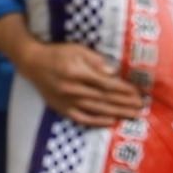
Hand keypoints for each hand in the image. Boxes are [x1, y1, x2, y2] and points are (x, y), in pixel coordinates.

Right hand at [8, 40, 144, 128]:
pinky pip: (82, 118)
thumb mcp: (77, 50)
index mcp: (77, 72)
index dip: (124, 90)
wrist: (32, 63)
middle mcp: (72, 88)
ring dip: (117, 113)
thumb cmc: (58, 54)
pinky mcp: (61, 108)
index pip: (106, 84)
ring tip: (133, 115)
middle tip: (141, 107)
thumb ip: (95, 61)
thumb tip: (113, 72)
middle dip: (125, 103)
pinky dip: (97, 121)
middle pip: (104, 98)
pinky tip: (111, 122)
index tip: (137, 93)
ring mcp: (66, 100)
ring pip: (96, 109)